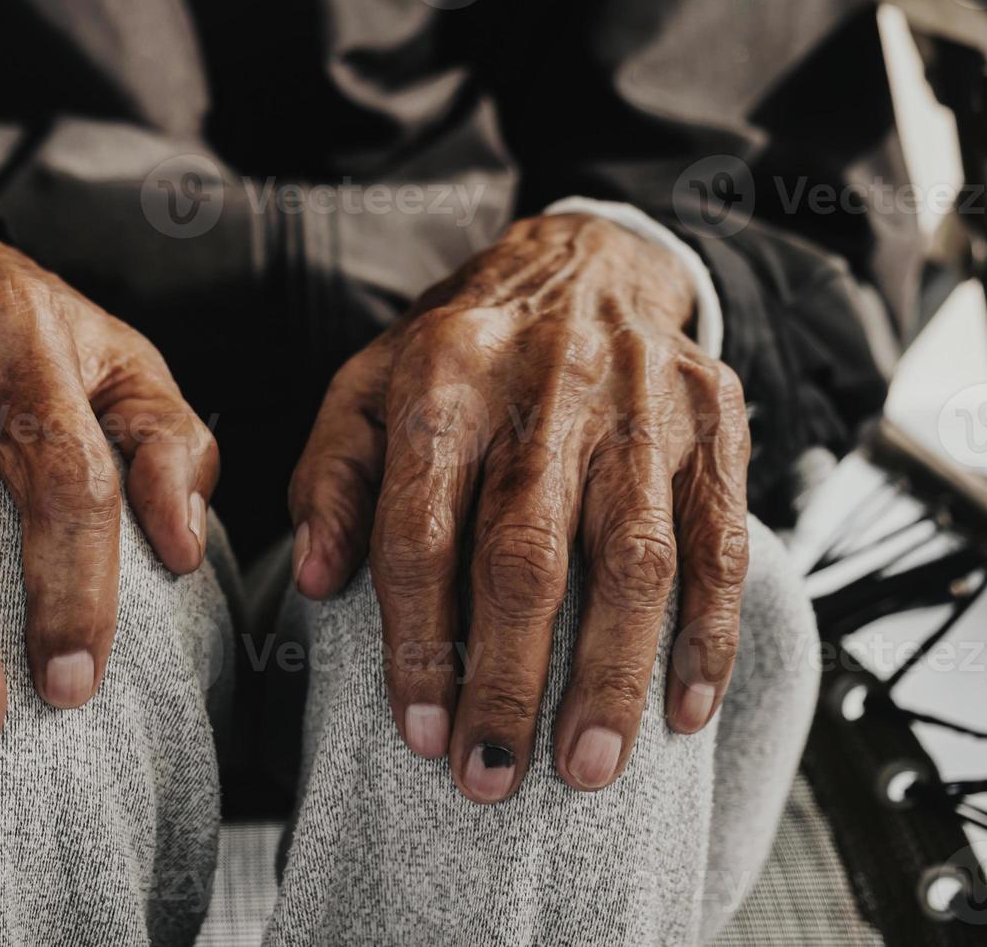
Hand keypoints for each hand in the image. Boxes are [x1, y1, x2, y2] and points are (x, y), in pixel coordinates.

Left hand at [289, 213, 747, 800]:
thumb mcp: (369, 386)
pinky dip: (707, 634)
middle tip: (490, 774)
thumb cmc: (461, 350)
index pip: (419, 528)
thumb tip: (315, 577)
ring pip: (631, 561)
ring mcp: (641, 406)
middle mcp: (546, 389)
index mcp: (445, 378)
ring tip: (584, 768)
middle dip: (507, 680)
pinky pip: (720, 543)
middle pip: (525, 557)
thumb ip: (333, 477)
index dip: (417, 641)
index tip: (419, 732)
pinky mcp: (714, 424)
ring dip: (610, 676)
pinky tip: (683, 709)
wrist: (586, 262)